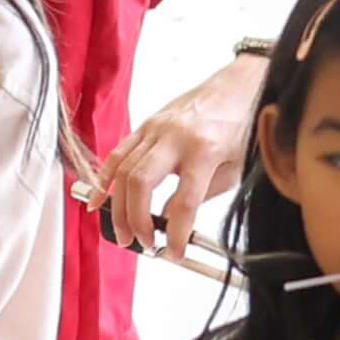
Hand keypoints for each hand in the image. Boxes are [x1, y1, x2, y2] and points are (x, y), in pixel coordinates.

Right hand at [103, 54, 264, 251]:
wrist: (238, 86)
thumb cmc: (242, 126)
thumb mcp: (234, 167)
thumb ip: (203, 194)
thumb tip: (169, 219)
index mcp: (204, 150)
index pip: (184, 201)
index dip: (176, 232)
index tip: (173, 252)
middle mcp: (175, 137)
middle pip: (141, 183)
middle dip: (136, 219)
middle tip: (142, 243)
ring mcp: (156, 128)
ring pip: (124, 170)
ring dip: (118, 206)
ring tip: (123, 233)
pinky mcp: (146, 125)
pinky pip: (117, 153)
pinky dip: (104, 179)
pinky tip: (97, 200)